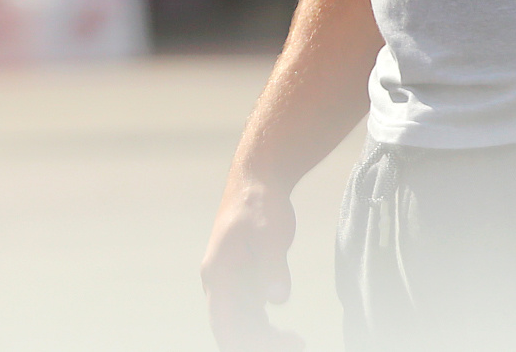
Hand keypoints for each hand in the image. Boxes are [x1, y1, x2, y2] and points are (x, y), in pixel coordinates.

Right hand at [203, 175, 303, 350]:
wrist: (256, 179)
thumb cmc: (258, 202)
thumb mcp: (269, 231)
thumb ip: (272, 265)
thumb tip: (276, 299)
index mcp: (218, 273)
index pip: (224, 322)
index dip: (246, 342)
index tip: (276, 346)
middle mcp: (219, 282)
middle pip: (232, 328)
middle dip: (260, 342)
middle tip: (296, 344)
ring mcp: (231, 282)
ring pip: (242, 324)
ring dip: (265, 338)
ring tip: (298, 342)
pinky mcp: (245, 280)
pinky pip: (252, 315)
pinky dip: (268, 329)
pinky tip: (292, 335)